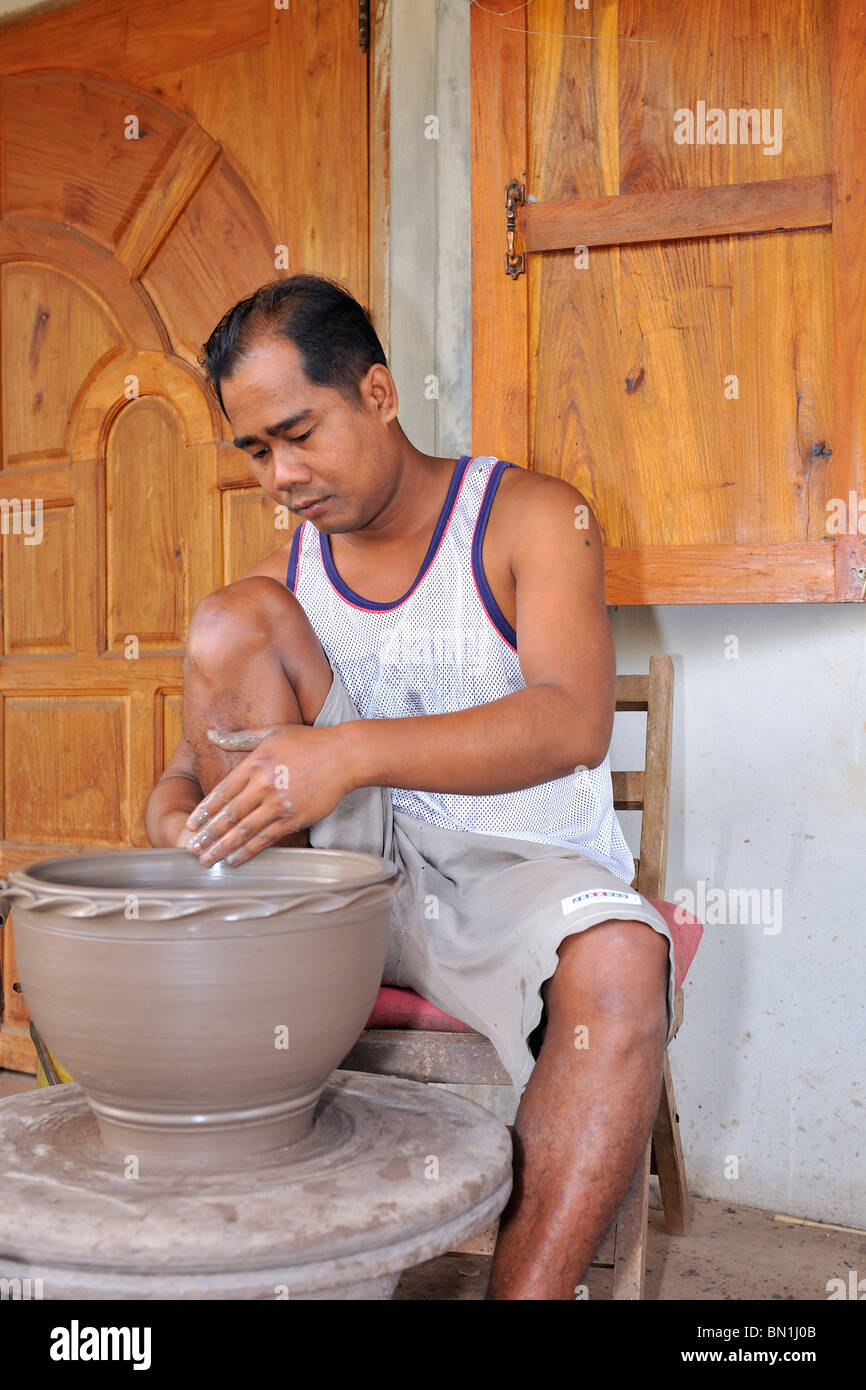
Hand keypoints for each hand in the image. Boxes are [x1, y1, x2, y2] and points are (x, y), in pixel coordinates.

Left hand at [183, 724, 353, 866]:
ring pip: (245, 831)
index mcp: (255, 763)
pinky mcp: (295, 819)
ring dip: (223, 848)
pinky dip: (249, 851)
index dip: (204, 811)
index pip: (222, 792)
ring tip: (207, 860)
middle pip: (229, 815)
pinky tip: (235, 859)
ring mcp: (280, 804)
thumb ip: (238, 738)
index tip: (191, 825)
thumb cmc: (308, 742)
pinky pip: (266, 839)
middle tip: (192, 849)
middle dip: (208, 835)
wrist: (345, 756)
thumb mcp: (271, 732)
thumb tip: (210, 733)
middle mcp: (264, 785)